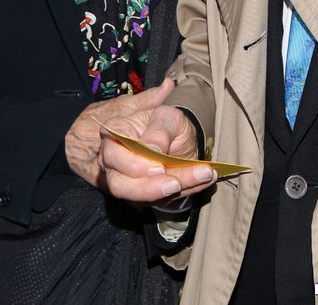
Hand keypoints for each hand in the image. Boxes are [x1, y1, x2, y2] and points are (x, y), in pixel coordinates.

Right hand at [97, 80, 216, 203]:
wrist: (181, 136)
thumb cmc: (168, 122)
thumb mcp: (168, 117)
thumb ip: (159, 131)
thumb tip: (151, 149)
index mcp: (115, 134)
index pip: (113, 155)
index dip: (134, 165)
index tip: (159, 167)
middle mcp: (114, 161)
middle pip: (120, 185)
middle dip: (149, 188)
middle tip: (176, 183)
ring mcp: (126, 181)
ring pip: (140, 199)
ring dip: (171, 192)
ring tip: (202, 175)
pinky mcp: (144, 196)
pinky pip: (162, 201)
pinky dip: (186, 190)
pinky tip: (204, 177)